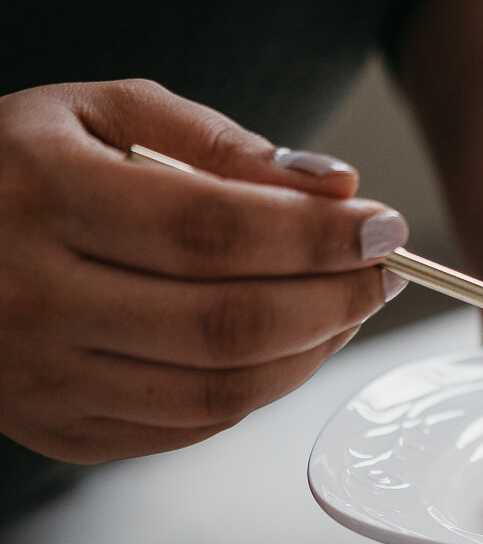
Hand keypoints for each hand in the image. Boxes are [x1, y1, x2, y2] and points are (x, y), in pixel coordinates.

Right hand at [0, 79, 407, 462]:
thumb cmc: (17, 168)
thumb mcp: (99, 113)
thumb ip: (217, 142)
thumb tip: (333, 187)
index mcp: (42, 196)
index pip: (211, 230)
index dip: (315, 237)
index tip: (383, 227)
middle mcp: (32, 295)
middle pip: (226, 322)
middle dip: (334, 300)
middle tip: (385, 273)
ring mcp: (42, 376)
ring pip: (219, 389)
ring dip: (311, 353)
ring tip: (347, 307)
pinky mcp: (59, 429)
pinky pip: (190, 426)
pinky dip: (260, 390)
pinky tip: (289, 346)